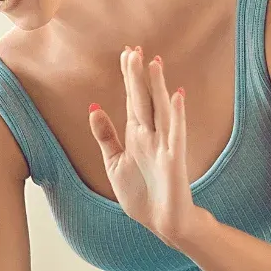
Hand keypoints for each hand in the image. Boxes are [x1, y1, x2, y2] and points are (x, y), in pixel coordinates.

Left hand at [87, 46, 200, 245]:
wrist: (162, 222)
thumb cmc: (141, 194)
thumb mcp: (115, 163)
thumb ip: (106, 136)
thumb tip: (93, 108)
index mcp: (136, 135)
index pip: (132, 99)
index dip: (129, 77)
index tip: (126, 53)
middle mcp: (151, 135)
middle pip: (144, 99)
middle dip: (138, 75)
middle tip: (134, 48)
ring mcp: (164, 145)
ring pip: (160, 110)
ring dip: (157, 87)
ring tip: (154, 63)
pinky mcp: (174, 159)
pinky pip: (176, 133)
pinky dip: (176, 114)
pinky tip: (177, 96)